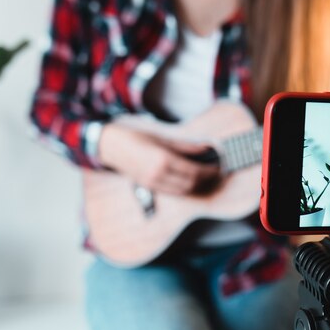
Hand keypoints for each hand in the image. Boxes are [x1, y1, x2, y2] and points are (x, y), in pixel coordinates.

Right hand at [98, 123, 219, 195]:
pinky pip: (172, 192)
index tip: (218, 167)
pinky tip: (190, 181)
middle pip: (190, 184)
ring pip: (182, 191)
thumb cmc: (136, 138)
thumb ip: (185, 146)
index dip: (209, 172)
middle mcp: (158, 174)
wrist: (111, 147)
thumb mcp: (162, 138)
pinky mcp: (148, 187)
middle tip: (215, 174)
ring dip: (196, 187)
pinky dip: (184, 188)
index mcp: (163, 159)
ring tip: (205, 178)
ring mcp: (152, 183)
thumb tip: (205, 148)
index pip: (194, 171)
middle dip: (206, 181)